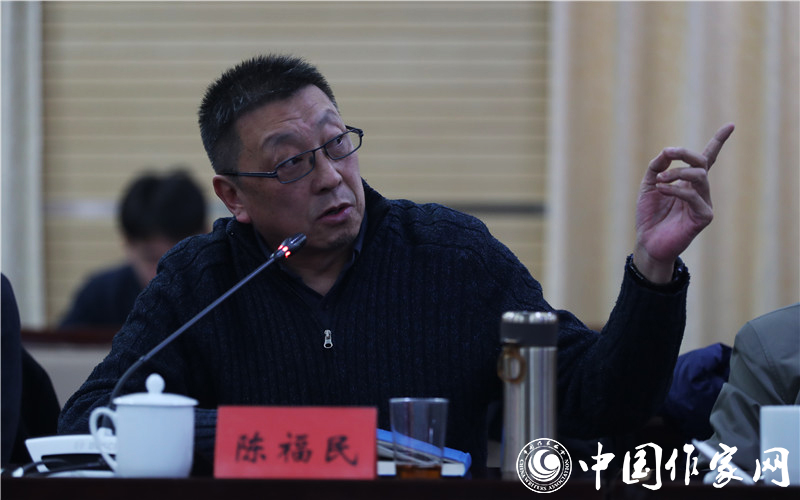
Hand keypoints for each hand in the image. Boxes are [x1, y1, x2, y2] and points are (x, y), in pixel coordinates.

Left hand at [633, 123, 734, 282]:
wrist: (647, 242)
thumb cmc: (649, 215)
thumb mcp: (648, 186)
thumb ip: (656, 167)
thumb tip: (666, 152)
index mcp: (689, 181)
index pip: (707, 158)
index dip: (719, 141)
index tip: (731, 125)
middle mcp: (699, 190)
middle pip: (702, 162)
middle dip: (685, 153)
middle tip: (667, 152)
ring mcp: (703, 203)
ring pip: (699, 177)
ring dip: (677, 173)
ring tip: (660, 180)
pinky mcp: (703, 217)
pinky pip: (694, 196)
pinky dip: (676, 190)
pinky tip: (662, 191)